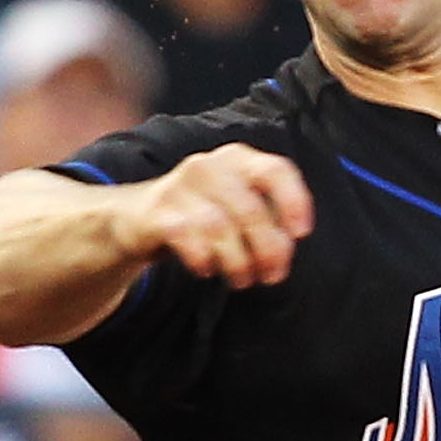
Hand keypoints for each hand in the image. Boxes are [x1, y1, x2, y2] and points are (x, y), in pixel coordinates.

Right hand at [130, 143, 314, 288]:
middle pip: (250, 209)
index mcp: (238, 160)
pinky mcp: (156, 212)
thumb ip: (269, 225)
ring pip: (219, 226)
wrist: (139, 217)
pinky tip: (206, 269)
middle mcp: (209, 166)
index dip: (293, 201)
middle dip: (266, 249)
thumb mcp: (240, 210)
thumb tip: (285, 248)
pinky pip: (184, 235)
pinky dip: (201, 256)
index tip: (301, 234)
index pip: (275, 171)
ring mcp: (179, 186)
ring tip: (241, 280)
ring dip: (236, 261)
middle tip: (271, 276)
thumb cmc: (203, 215)